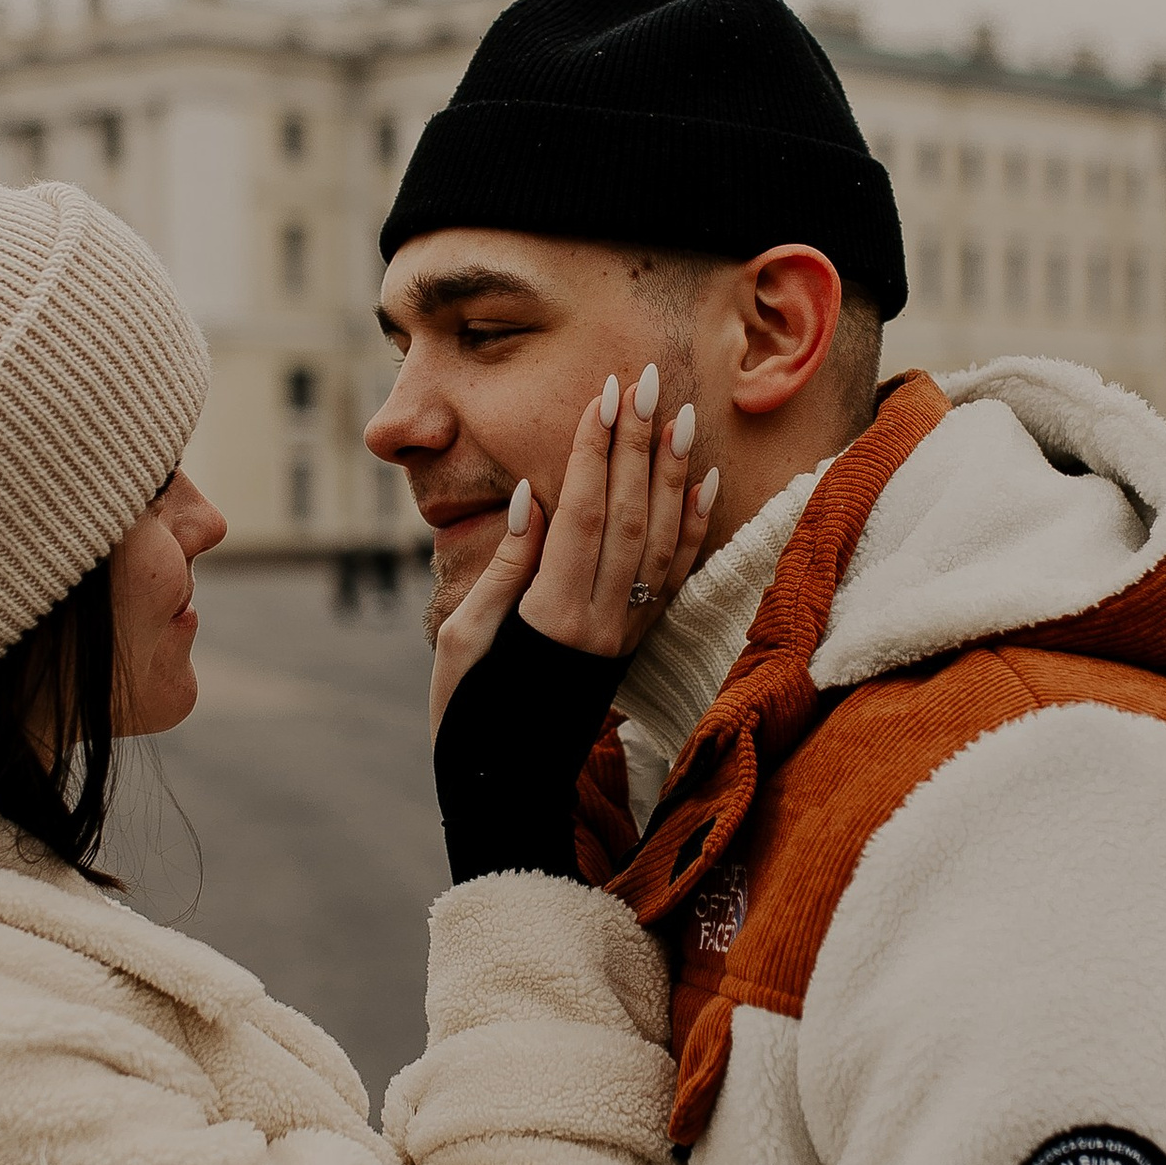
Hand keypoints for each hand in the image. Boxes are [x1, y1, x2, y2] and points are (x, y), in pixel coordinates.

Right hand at [429, 367, 716, 739]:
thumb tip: (533, 499)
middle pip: (627, 515)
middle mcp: (599, 621)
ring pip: (658, 540)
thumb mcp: (465, 638)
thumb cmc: (469, 710)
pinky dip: (691, 527)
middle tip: (644, 378)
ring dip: (670, 473)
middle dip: (636, 442)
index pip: (581, 514)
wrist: (506, 786)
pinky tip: (700, 482)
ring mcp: (624, 633)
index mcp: (550, 615)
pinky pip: (673, 579)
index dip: (592, 451)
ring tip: (678, 414)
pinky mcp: (636, 643)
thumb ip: (505, 567)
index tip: (602, 396)